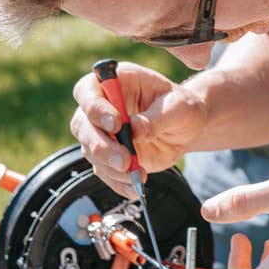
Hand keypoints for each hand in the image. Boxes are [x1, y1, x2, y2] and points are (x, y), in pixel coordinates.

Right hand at [70, 62, 207, 198]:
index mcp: (116, 82)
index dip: (95, 107)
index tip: (115, 125)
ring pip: (89, 150)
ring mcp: (101, 132)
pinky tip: (133, 187)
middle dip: (101, 145)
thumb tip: (135, 130)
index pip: (88, 90)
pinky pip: (103, 170)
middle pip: (82, 124)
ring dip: (110, 166)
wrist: (186, 128)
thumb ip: (156, 117)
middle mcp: (102, 105)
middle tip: (124, 160)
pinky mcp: (107, 155)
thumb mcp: (178, 107)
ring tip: (137, 175)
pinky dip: (117, 181)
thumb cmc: (181, 107)